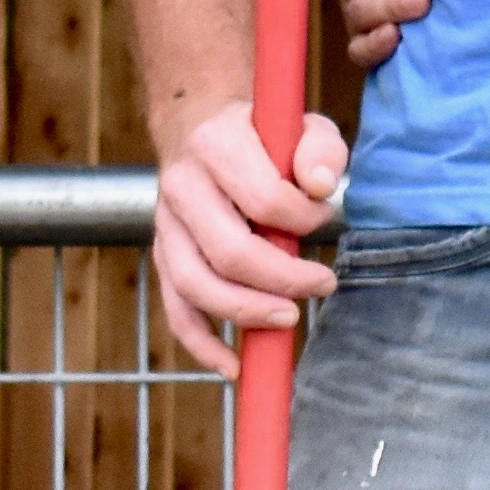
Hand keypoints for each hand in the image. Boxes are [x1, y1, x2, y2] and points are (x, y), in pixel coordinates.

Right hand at [152, 95, 346, 372]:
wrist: (197, 124)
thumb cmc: (262, 132)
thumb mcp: (300, 123)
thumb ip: (320, 148)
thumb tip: (320, 187)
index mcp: (216, 146)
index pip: (263, 199)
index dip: (302, 218)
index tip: (325, 216)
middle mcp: (181, 187)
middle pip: (228, 251)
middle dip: (282, 278)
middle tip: (322, 284)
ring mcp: (166, 225)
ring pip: (195, 285)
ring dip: (245, 312)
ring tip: (289, 320)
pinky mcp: (164, 255)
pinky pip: (176, 308)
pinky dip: (202, 344)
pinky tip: (234, 367)